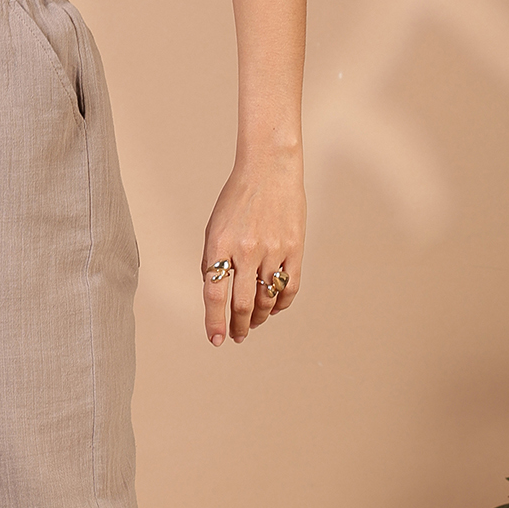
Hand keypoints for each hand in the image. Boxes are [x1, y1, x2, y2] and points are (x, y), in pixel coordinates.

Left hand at [201, 149, 304, 345]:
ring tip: (252, 322)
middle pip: (243, 303)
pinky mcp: (295, 247)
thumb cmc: (237, 199)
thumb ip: (213, 261)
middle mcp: (247, 249)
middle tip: (236, 336)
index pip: (215, 294)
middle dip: (238, 326)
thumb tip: (216, 298)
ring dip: (258, 317)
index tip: (216, 340)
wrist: (270, 167)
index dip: (214, 322)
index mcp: (220, 244)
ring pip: (267, 299)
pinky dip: (281, 303)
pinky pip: (290, 287)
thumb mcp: (215, 228)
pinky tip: (274, 309)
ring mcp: (274, 249)